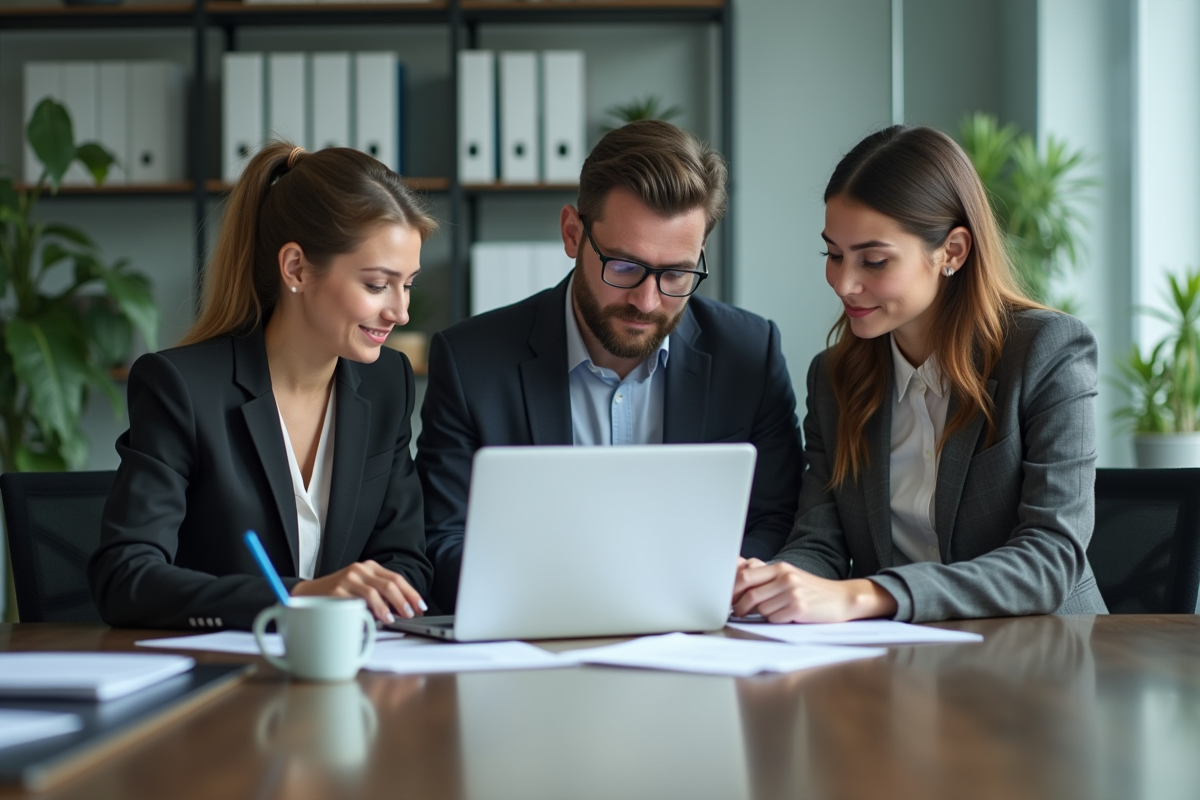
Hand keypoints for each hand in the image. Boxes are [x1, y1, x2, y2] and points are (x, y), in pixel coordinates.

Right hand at [291, 560, 426, 622]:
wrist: (307, 594)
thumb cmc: (338, 594)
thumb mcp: (361, 588)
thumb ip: (380, 594)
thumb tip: (402, 609)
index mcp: (369, 567)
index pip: (396, 578)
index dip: (410, 593)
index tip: (420, 606)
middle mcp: (359, 570)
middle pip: (389, 584)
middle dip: (404, 601)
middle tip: (411, 614)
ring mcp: (347, 579)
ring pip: (375, 592)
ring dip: (388, 607)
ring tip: (394, 619)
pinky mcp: (336, 590)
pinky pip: (357, 602)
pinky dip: (370, 611)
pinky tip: (376, 618)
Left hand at [731, 561, 896, 622]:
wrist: (841, 598)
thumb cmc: (810, 590)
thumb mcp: (787, 577)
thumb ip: (764, 577)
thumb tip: (736, 577)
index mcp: (779, 567)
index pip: (744, 575)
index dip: (732, 589)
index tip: (728, 599)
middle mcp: (785, 577)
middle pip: (748, 592)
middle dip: (739, 605)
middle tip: (738, 612)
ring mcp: (792, 592)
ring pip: (761, 609)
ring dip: (762, 615)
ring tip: (774, 612)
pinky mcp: (799, 608)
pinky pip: (775, 619)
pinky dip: (776, 621)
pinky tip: (786, 617)